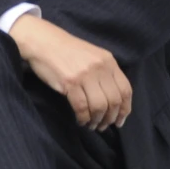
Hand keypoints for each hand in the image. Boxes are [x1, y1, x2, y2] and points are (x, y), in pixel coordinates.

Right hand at [9, 13, 131, 130]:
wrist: (43, 42)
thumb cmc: (67, 51)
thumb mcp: (93, 56)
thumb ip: (105, 73)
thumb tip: (112, 100)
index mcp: (109, 61)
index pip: (125, 90)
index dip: (124, 109)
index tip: (119, 121)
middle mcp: (100, 68)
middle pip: (114, 101)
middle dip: (110, 118)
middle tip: (103, 126)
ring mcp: (85, 75)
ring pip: (99, 106)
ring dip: (96, 120)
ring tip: (92, 125)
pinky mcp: (70, 82)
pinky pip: (81, 106)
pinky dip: (83, 117)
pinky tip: (80, 120)